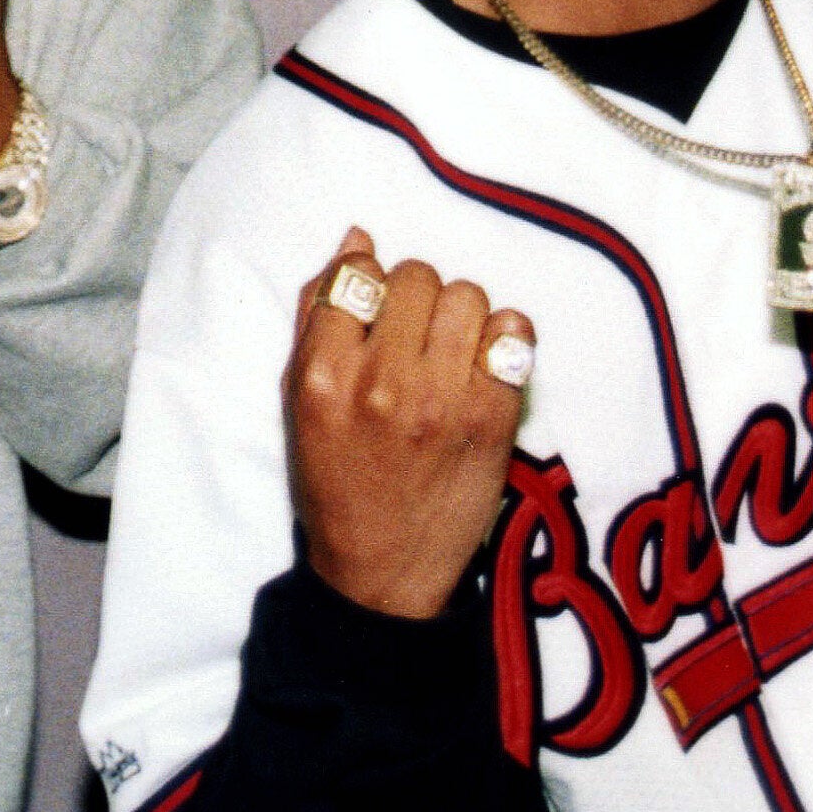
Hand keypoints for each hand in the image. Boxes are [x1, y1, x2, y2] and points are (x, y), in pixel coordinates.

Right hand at [286, 228, 535, 619]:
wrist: (382, 569)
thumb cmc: (334, 481)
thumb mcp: (298, 400)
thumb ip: (317, 318)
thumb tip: (357, 242)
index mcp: (324, 376)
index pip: (357, 275)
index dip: (369, 282)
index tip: (375, 311)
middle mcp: (382, 382)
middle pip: (416, 276)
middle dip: (415, 297)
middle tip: (413, 335)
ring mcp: (442, 399)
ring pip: (467, 294)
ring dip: (458, 314)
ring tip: (447, 350)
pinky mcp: (493, 418)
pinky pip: (514, 332)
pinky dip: (503, 337)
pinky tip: (482, 364)